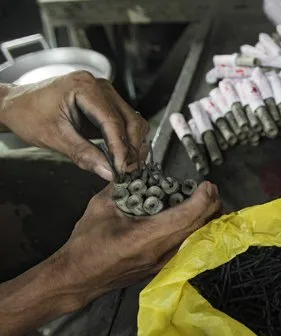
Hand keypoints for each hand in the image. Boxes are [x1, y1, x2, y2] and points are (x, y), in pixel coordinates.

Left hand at [0, 71, 148, 180]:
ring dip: (133, 145)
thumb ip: (83, 154)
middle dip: (133, 148)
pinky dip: (126, 141)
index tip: (123, 169)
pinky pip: (125, 123)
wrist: (15, 104)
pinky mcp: (105, 104)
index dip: (121, 148)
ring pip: (132, 122)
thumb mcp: (53, 137)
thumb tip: (109, 171)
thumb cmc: (27, 113)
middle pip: (130, 120)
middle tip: (129, 171)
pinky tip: (121, 156)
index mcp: (84, 87)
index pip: (113, 121)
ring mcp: (104, 94)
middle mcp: (99, 86)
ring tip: (126, 166)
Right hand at [56, 180, 220, 306]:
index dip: (202, 199)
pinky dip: (196, 230)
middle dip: (210, 205)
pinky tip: (194, 219)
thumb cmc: (87, 243)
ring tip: (206, 201)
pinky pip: (189, 246)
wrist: (78, 278)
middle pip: (198, 227)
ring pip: (197, 239)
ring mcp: (164, 263)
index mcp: (146, 237)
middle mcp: (160, 252)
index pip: (186, 216)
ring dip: (206, 218)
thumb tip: (136, 166)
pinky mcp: (163, 267)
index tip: (207, 185)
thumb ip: (124, 185)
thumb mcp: (102, 206)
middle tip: (210, 189)